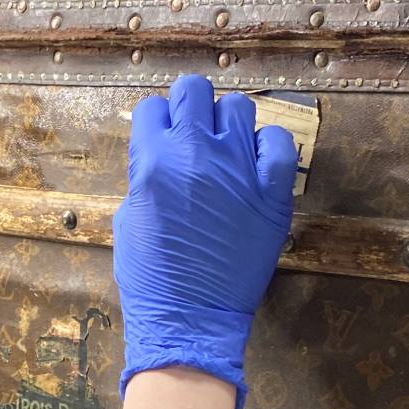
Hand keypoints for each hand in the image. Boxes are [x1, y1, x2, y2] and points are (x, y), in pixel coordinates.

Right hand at [112, 74, 296, 408]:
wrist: (191, 317)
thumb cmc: (151, 277)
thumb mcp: (128, 219)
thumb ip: (144, 179)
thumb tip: (158, 158)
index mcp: (153, 161)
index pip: (153, 107)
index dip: (157, 121)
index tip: (163, 136)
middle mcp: (196, 154)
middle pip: (195, 91)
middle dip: (191, 107)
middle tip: (194, 133)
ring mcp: (239, 169)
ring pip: (239, 108)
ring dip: (228, 125)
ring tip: (227, 151)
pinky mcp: (272, 192)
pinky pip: (280, 143)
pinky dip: (269, 147)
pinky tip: (258, 165)